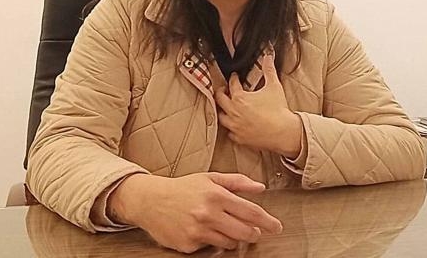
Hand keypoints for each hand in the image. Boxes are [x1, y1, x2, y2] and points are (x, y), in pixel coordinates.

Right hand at [107, 172, 282, 252]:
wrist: (150, 200)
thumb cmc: (182, 188)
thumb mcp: (210, 178)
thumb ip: (237, 182)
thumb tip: (259, 187)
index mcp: (216, 196)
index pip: (251, 212)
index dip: (267, 221)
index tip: (276, 226)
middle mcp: (208, 214)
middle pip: (244, 232)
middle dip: (253, 233)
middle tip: (254, 231)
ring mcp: (198, 231)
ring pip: (229, 243)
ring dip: (233, 237)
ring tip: (223, 226)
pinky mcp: (188, 245)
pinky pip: (210, 247)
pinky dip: (211, 240)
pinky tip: (202, 229)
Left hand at [215, 54, 302, 157]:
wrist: (283, 132)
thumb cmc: (278, 110)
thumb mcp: (274, 86)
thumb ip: (269, 70)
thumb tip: (268, 57)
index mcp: (239, 98)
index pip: (232, 84)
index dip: (233, 78)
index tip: (234, 77)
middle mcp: (233, 112)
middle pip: (219, 100)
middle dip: (220, 92)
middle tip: (223, 90)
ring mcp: (235, 126)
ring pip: (221, 117)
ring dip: (223, 111)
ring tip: (226, 108)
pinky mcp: (239, 138)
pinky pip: (230, 133)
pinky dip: (231, 128)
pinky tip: (234, 125)